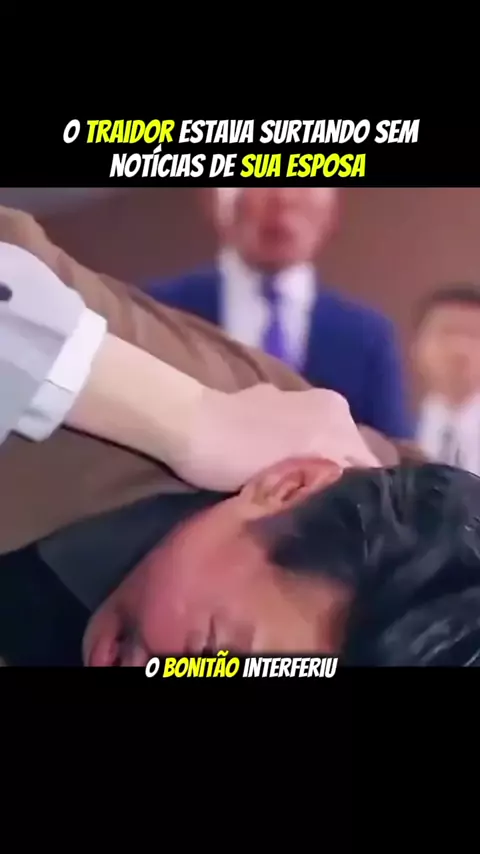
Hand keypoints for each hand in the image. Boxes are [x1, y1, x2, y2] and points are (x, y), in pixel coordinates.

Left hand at [173, 385, 379, 491]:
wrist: (184, 425)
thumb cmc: (236, 457)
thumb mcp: (291, 478)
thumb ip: (328, 481)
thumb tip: (352, 497)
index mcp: (338, 419)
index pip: (369, 466)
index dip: (360, 495)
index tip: (348, 521)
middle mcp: (329, 404)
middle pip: (348, 452)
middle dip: (339, 478)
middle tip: (320, 509)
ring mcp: (299, 398)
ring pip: (325, 441)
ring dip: (317, 463)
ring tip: (299, 491)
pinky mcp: (271, 398)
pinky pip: (299, 430)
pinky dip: (296, 446)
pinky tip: (275, 465)